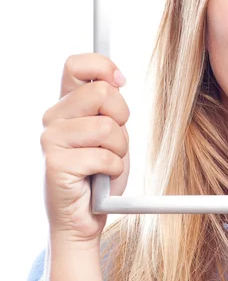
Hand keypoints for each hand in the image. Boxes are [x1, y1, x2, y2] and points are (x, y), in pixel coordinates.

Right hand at [41, 53, 130, 246]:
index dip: (103, 67)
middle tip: (114, 140)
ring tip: (108, 162)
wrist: (88, 216)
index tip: (120, 82)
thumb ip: (110, 104)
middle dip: (122, 117)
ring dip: (120, 149)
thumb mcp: (114, 129)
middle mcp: (54, 117)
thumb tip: (115, 78)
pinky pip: (105, 156)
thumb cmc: (102, 171)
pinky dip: (114, 169)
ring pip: (107, 126)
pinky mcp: (55, 163)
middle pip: (101, 92)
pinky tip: (101, 178)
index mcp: (69, 104)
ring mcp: (51, 139)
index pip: (76, 64)